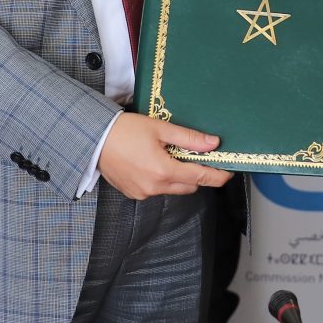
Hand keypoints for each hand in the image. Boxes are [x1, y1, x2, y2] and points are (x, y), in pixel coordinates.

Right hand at [97, 113, 232, 199]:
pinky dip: (161, 179)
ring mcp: (143, 193)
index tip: (229, 173)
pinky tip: (153, 162)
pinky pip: (156, 189)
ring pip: (173, 188)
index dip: (218, 176)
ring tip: (168, 154)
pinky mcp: (133, 193)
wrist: (93, 139)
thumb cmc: (125, 131)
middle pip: (189, 186)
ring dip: (178, 176)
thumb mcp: (160, 129)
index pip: (200, 178)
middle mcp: (154, 187)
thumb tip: (213, 144)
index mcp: (164, 171)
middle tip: (194, 154)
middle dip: (196, 173)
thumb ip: (189, 138)